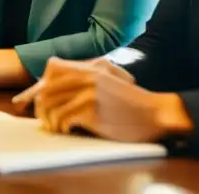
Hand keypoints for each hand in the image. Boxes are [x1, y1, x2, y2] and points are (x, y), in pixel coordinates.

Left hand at [31, 57, 191, 142]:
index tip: (47, 99)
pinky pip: (63, 118)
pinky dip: (61, 127)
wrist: (156, 113)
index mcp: (89, 69)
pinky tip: (67, 131)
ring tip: (56, 128)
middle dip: (42, 106)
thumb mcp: (107, 82)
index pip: (52, 68)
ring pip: (52, 105)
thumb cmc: (131, 103)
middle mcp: (86, 78)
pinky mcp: (93, 112)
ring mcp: (89, 94)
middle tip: (47, 120)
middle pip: (47, 89)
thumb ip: (85, 81)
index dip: (44, 83)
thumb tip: (59, 89)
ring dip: (49, 120)